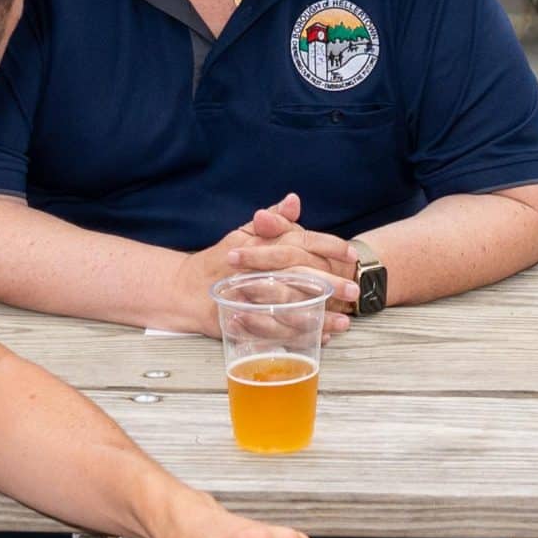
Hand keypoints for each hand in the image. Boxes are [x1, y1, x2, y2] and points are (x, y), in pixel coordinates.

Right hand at [178, 194, 359, 337]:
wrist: (184, 291)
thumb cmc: (217, 261)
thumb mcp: (242, 234)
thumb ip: (272, 219)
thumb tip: (294, 200)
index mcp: (258, 246)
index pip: (298, 241)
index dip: (327, 246)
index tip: (351, 254)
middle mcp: (254, 271)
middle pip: (297, 277)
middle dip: (329, 284)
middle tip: (354, 290)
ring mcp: (247, 299)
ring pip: (289, 309)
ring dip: (319, 317)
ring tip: (344, 322)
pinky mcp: (242, 324)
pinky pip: (276, 332)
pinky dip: (299, 335)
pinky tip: (321, 337)